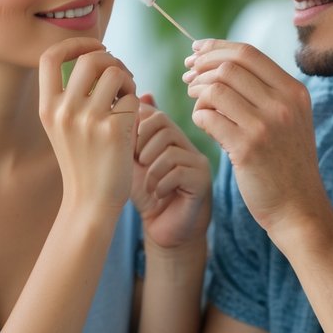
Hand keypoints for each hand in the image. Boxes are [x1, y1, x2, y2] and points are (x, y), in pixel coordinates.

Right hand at [39, 38, 137, 212]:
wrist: (90, 202)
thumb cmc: (82, 161)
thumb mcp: (63, 126)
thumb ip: (71, 94)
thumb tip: (98, 56)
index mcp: (48, 107)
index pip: (50, 56)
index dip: (74, 44)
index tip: (94, 47)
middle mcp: (64, 110)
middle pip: (90, 58)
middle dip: (111, 59)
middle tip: (120, 76)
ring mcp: (88, 120)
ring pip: (115, 72)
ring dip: (127, 79)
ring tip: (127, 96)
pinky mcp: (114, 130)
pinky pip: (132, 97)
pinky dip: (136, 103)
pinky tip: (132, 119)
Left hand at [130, 94, 210, 250]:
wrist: (163, 230)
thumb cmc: (146, 195)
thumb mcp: (132, 162)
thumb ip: (130, 136)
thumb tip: (131, 102)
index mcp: (171, 137)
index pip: (155, 115)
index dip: (136, 130)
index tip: (131, 153)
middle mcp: (188, 145)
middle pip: (163, 127)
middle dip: (142, 147)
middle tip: (140, 167)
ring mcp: (198, 162)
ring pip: (169, 151)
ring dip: (151, 171)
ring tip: (149, 186)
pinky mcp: (202, 180)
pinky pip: (177, 172)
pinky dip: (160, 184)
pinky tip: (158, 194)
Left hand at [183, 40, 330, 238]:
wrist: (298, 209)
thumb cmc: (285, 164)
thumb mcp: (289, 121)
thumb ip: (265, 93)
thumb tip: (221, 63)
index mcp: (294, 92)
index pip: (247, 53)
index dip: (216, 47)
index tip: (197, 51)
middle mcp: (283, 104)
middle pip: (229, 66)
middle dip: (201, 68)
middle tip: (188, 78)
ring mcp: (266, 126)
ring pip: (216, 88)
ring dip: (197, 92)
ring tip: (195, 102)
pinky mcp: (247, 148)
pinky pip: (208, 116)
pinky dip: (198, 115)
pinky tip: (201, 122)